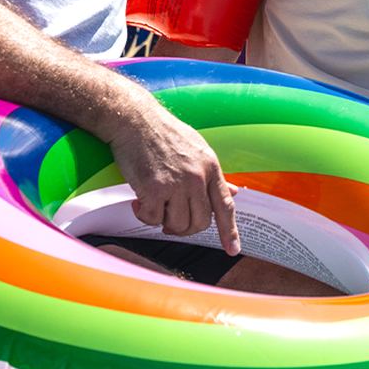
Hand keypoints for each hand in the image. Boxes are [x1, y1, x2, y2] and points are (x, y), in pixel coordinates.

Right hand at [108, 94, 239, 255]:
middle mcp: (197, 178)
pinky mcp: (153, 189)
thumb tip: (233, 192)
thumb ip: (213, 174)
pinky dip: (143, 214)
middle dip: (185, 228)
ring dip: (162, 221)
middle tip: (170, 220)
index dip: (230, 231)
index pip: (226, 206)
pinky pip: (152, 219)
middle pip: (200, 222)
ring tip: (153, 204)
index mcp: (210, 167)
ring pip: (176, 225)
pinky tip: (138, 200)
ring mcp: (176, 184)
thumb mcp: (198, 148)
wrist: (134, 119)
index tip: (232, 250)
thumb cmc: (163, 132)